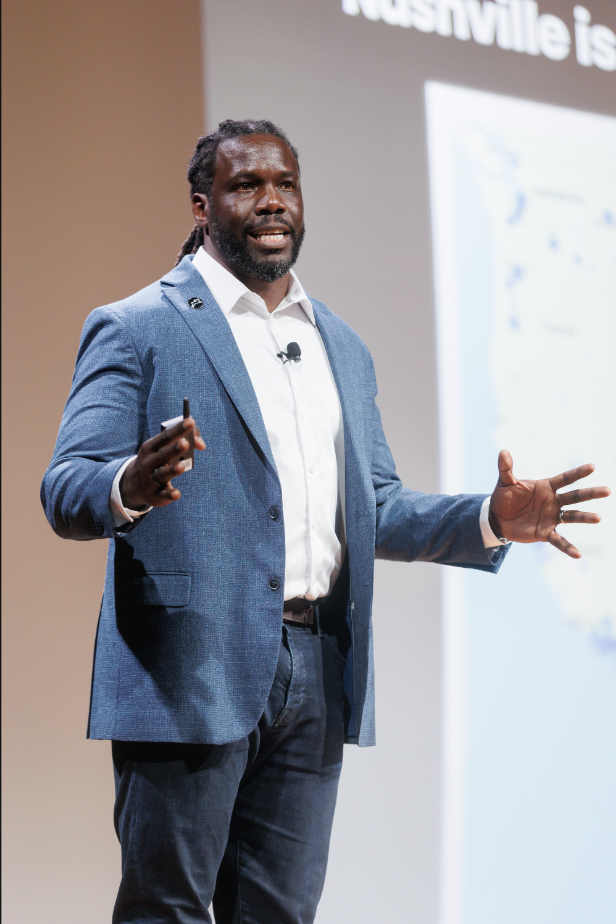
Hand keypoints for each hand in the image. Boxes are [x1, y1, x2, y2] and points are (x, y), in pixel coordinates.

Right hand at [120, 417, 205, 509]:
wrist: (134, 485)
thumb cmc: (157, 460)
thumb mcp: (164, 449)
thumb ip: (187, 441)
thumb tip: (202, 445)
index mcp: (150, 448)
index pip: (165, 437)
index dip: (178, 429)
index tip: (190, 421)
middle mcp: (148, 462)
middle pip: (163, 455)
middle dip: (174, 449)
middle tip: (185, 442)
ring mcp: (150, 479)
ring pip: (162, 474)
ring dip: (171, 470)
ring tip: (181, 466)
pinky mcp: (155, 495)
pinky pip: (163, 495)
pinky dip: (169, 494)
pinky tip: (177, 493)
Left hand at [489, 450, 610, 558]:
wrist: (497, 518)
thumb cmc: (504, 497)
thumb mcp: (504, 482)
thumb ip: (506, 468)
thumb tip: (503, 451)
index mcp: (546, 487)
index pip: (565, 479)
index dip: (578, 473)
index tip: (593, 467)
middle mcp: (553, 502)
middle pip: (575, 496)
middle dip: (591, 493)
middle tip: (607, 490)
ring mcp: (551, 518)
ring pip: (572, 517)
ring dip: (584, 517)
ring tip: (598, 518)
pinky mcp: (544, 533)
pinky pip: (559, 540)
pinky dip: (568, 547)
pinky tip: (578, 554)